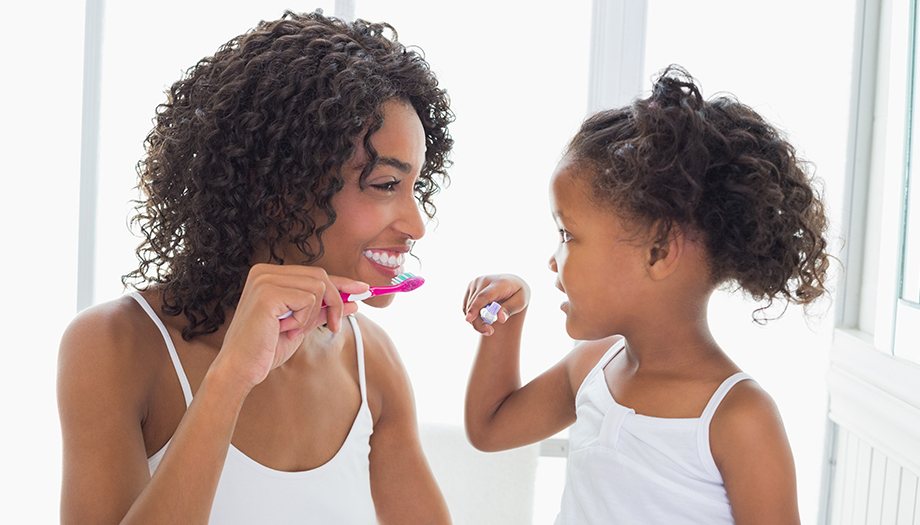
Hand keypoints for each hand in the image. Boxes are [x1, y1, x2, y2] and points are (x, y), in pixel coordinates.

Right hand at [214, 264, 368, 389]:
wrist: (241, 368)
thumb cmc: (266, 348)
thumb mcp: (302, 325)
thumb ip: (324, 310)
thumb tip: (354, 301)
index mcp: (270, 275)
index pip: (315, 273)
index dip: (342, 282)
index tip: (363, 289)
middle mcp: (265, 272)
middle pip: (321, 276)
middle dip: (335, 302)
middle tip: (334, 326)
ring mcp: (264, 280)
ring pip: (318, 287)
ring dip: (314, 315)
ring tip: (293, 330)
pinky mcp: (267, 293)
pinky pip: (308, 300)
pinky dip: (303, 320)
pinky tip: (286, 330)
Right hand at [462, 274, 529, 335]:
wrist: (512, 283)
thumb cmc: (517, 294)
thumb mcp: (521, 302)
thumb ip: (510, 309)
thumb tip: (500, 319)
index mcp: (499, 283)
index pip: (484, 296)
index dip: (475, 308)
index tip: (469, 319)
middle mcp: (484, 280)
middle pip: (475, 305)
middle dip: (478, 323)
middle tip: (489, 332)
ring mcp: (475, 283)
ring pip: (468, 307)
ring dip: (476, 320)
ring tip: (489, 325)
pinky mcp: (470, 286)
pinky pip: (466, 306)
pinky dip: (472, 315)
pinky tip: (483, 317)